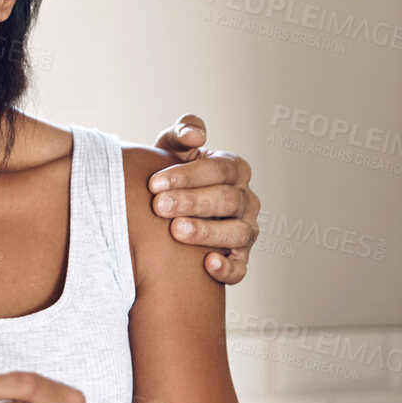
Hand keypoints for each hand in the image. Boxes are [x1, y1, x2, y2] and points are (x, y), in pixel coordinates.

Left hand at [150, 114, 259, 284]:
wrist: (166, 212)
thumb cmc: (172, 175)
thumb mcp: (173, 149)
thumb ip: (182, 134)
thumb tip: (194, 136)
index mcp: (234, 170)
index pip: (220, 169)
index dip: (189, 176)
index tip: (155, 183)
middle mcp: (246, 200)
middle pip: (228, 200)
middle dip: (192, 202)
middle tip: (159, 206)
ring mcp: (245, 231)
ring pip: (237, 233)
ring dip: (207, 232)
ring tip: (176, 231)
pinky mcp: (239, 259)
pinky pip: (241, 268)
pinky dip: (228, 268)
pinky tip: (208, 264)